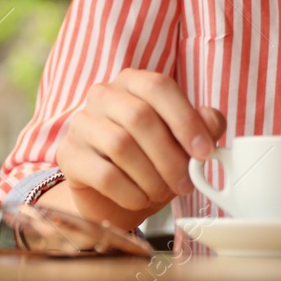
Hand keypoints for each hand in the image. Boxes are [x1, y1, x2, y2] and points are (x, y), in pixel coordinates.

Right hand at [53, 68, 226, 228]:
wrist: (113, 195)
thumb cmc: (151, 160)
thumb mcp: (182, 142)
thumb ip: (203, 126)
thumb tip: (212, 122)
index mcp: (133, 82)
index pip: (159, 87)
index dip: (185, 120)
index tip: (205, 152)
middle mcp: (103, 95)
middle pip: (140, 117)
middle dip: (170, 156)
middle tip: (185, 184)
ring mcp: (81, 123)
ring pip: (121, 145)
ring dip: (150, 177)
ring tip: (161, 192)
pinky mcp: (68, 155)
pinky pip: (104, 174)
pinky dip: (130, 192)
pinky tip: (140, 199)